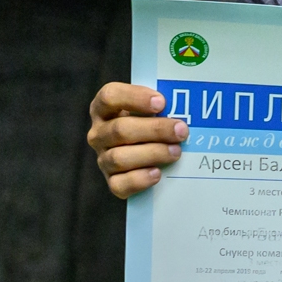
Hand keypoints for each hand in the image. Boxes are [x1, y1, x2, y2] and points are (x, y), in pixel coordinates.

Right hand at [87, 83, 186, 199]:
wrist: (145, 157)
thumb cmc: (148, 125)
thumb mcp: (148, 110)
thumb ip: (158, 106)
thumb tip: (183, 108)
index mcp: (103, 109)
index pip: (110, 97)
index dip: (135, 98)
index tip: (162, 102)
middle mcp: (98, 134)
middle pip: (120, 130)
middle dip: (154, 130)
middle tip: (180, 130)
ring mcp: (103, 159)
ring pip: (120, 157)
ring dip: (152, 154)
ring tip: (175, 151)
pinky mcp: (111, 182)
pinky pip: (120, 184)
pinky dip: (140, 179)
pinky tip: (157, 173)